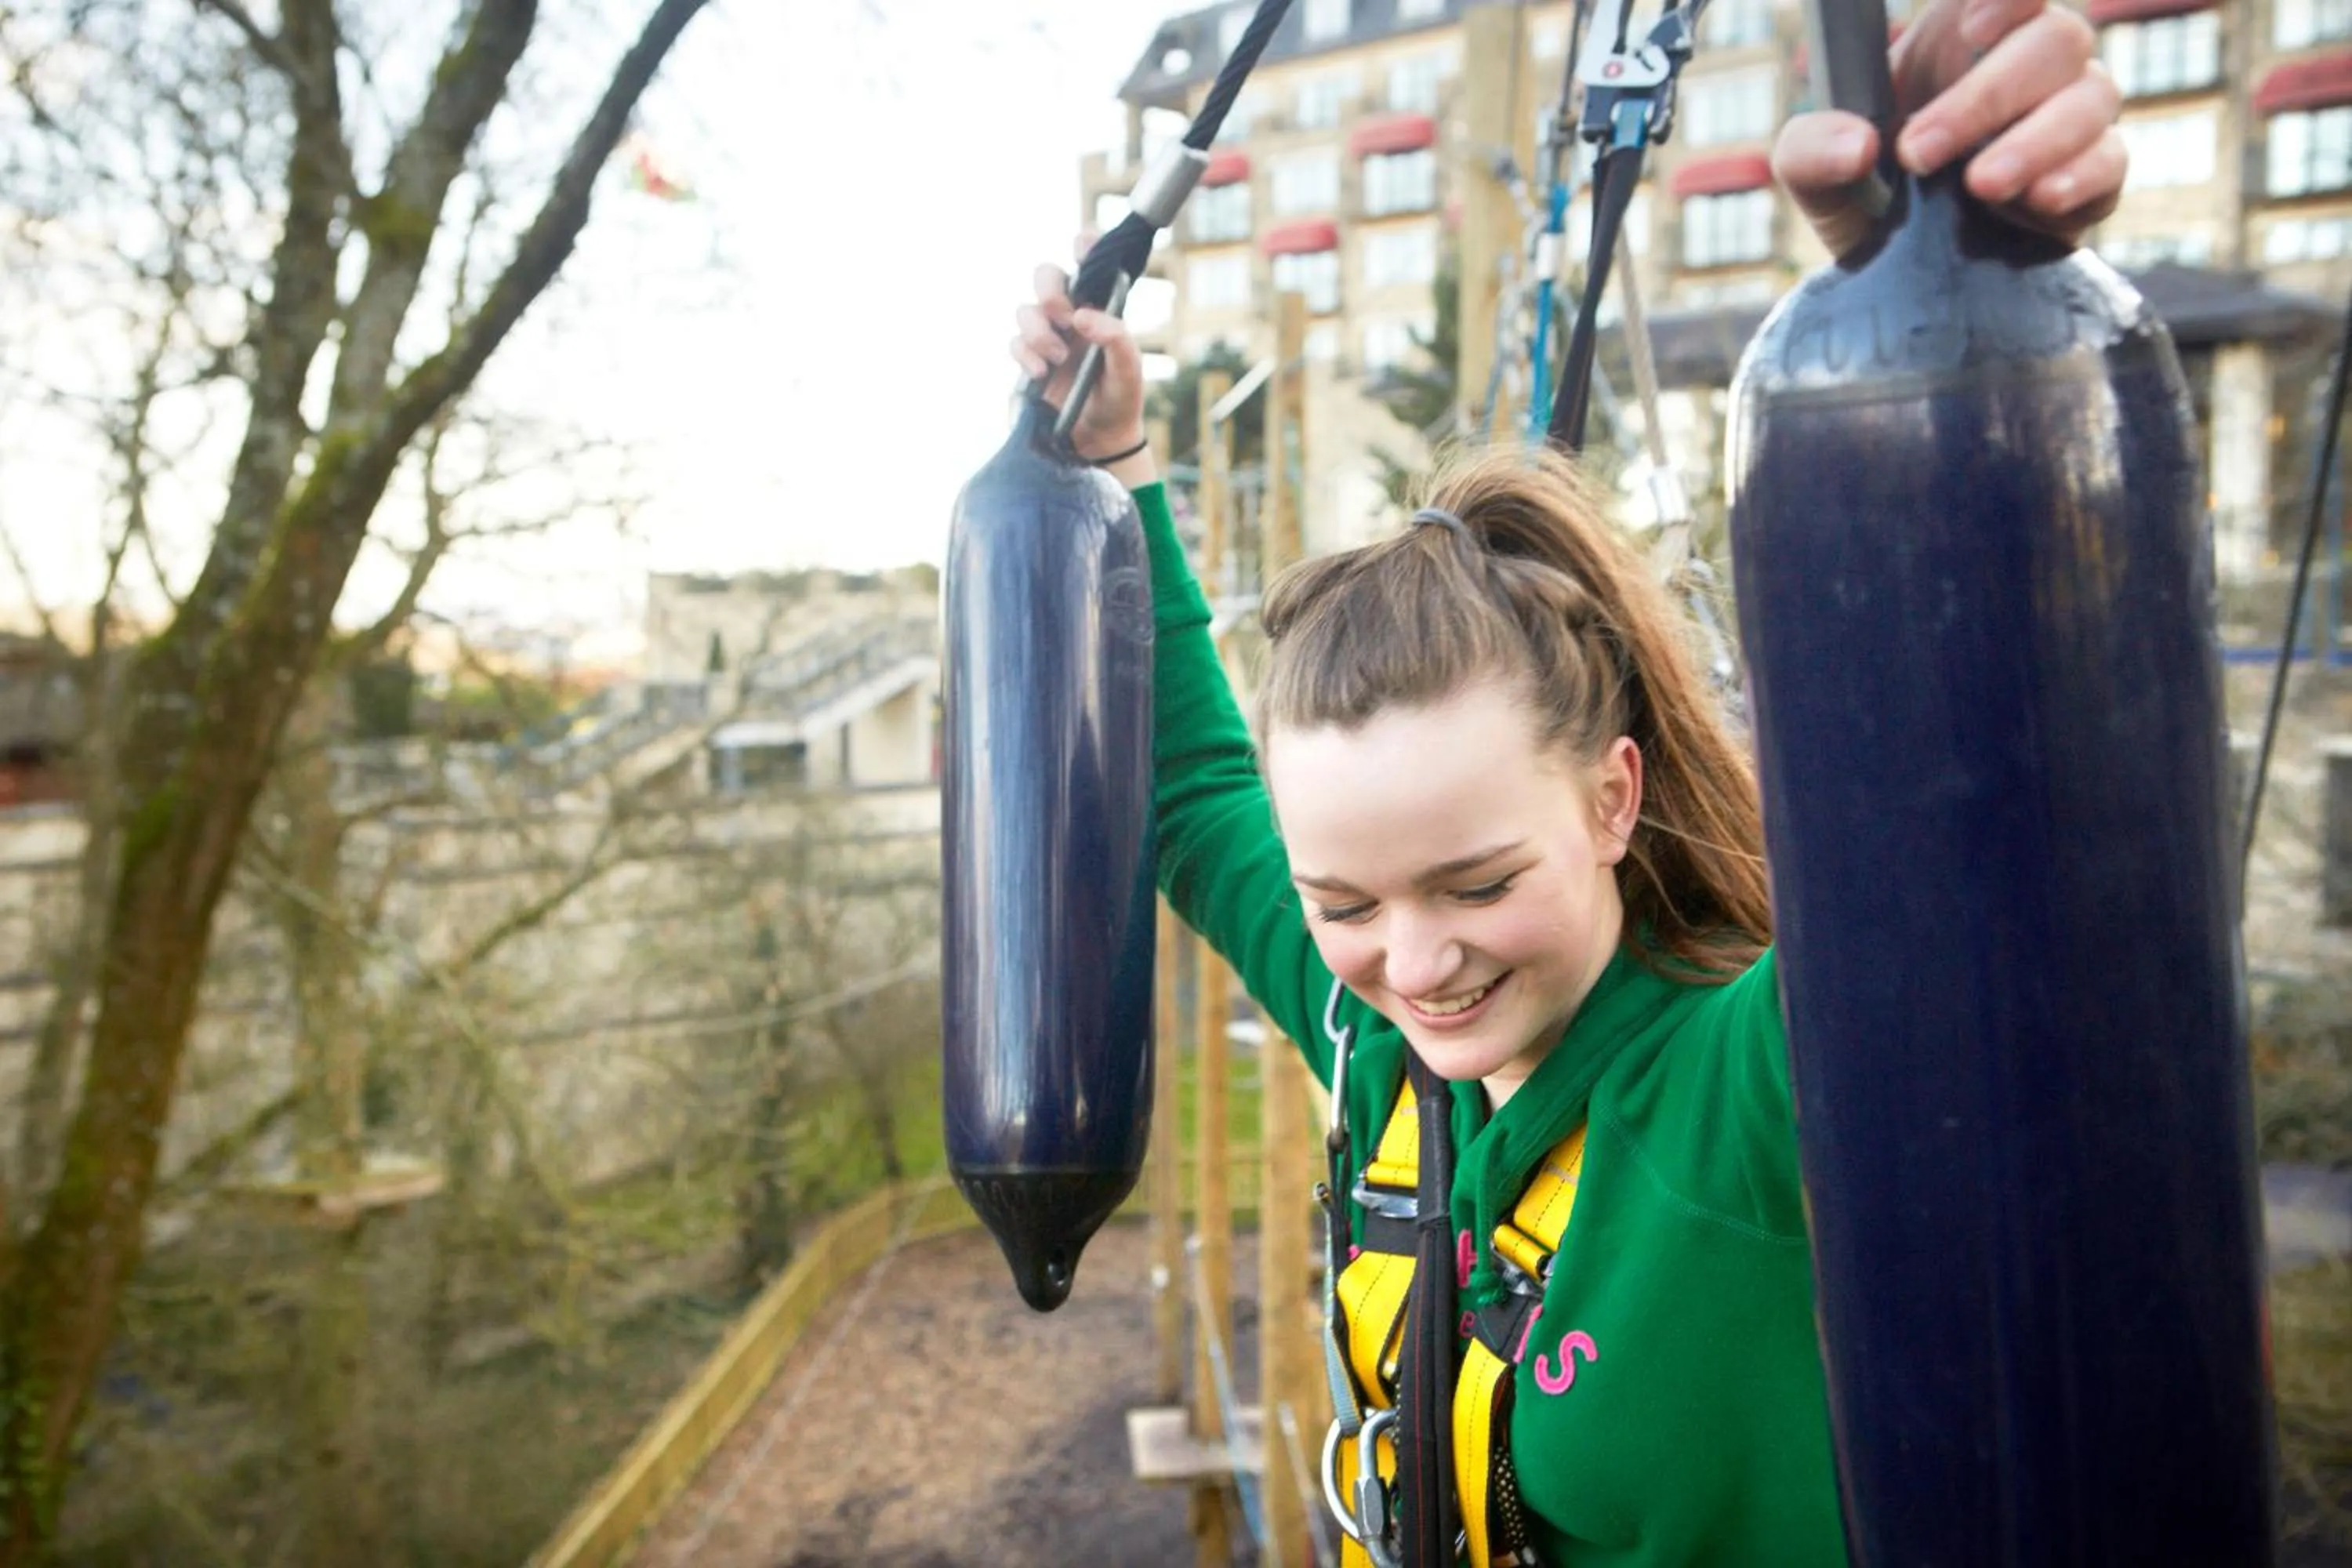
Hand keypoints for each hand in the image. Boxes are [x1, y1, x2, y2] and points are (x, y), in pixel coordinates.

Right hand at [1010, 238, 1147, 464]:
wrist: (1099, 440)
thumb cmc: (1121, 399)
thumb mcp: (1129, 370)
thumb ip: (1115, 338)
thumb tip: (1083, 316)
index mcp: (1100, 307)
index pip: (1090, 264)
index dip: (1084, 245)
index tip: (1082, 245)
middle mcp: (1072, 315)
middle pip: (1047, 276)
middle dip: (1049, 289)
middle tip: (1062, 315)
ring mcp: (1049, 336)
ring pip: (1026, 310)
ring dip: (1038, 330)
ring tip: (1058, 358)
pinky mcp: (1030, 360)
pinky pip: (1016, 343)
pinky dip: (1026, 355)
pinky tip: (1041, 372)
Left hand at [1772, 0, 2124, 257]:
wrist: (1904, 268)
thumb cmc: (1865, 192)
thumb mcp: (1815, 172)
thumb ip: (1812, 148)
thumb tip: (1856, 147)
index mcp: (1963, 32)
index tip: (1972, 24)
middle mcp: (2030, 59)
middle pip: (2053, 38)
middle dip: (1986, 97)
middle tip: (1919, 154)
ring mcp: (2071, 113)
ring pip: (2092, 95)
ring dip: (2035, 141)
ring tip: (1980, 186)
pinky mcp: (2094, 175)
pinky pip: (2112, 159)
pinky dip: (2080, 176)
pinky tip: (2040, 199)